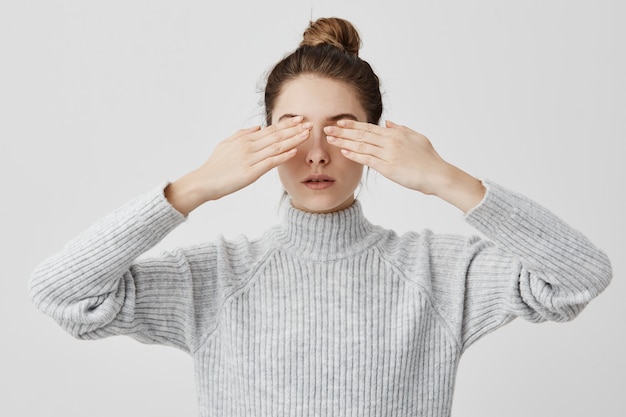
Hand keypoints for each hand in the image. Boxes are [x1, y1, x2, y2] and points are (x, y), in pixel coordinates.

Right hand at [166, 116, 311, 214]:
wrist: (204, 181)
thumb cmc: (215, 165)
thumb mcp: (226, 144)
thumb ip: (243, 134)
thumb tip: (258, 126)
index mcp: (245, 139)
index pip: (270, 129)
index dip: (287, 124)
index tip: (300, 119)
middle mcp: (249, 146)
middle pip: (277, 135)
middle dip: (295, 129)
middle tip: (310, 123)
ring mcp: (250, 158)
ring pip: (276, 146)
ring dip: (294, 140)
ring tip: (307, 134)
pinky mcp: (251, 172)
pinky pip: (270, 162)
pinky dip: (283, 156)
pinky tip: (294, 151)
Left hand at [324, 120, 445, 194]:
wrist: (437, 174)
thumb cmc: (428, 158)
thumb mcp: (416, 138)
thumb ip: (400, 129)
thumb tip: (387, 123)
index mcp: (395, 134)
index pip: (369, 127)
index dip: (352, 125)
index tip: (339, 122)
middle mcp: (390, 141)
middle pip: (361, 134)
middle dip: (342, 131)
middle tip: (326, 129)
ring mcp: (388, 154)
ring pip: (361, 146)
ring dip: (344, 142)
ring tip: (330, 140)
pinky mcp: (388, 168)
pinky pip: (368, 160)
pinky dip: (355, 155)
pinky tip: (344, 152)